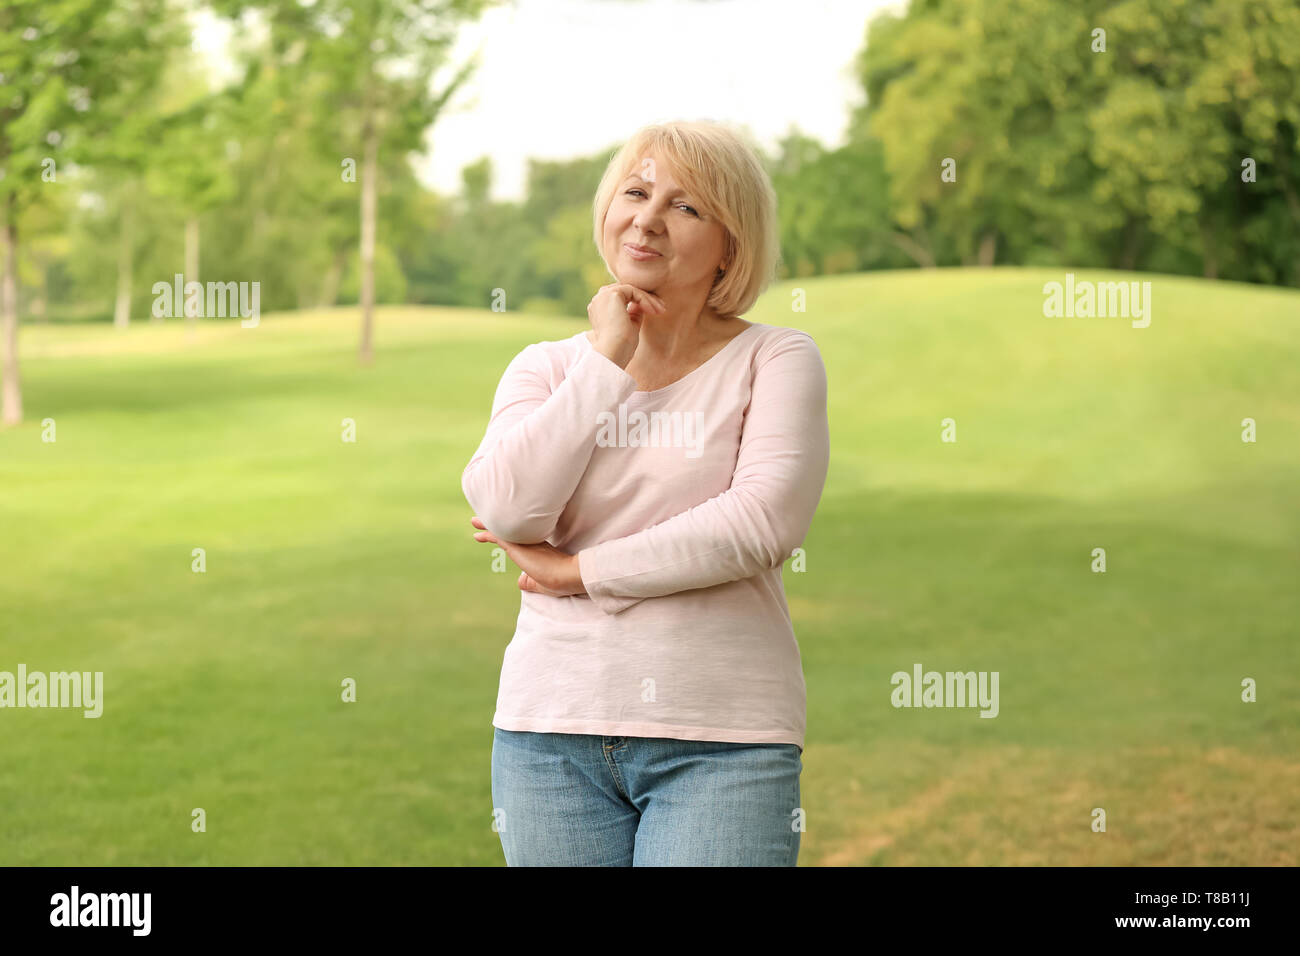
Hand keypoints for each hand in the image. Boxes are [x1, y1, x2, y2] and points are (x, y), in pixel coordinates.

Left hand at [471, 517, 586, 596]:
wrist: (568, 575)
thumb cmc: (560, 581)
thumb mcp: (541, 582)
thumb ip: (530, 581)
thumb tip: (520, 581)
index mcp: (539, 548)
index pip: (521, 539)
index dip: (510, 535)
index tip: (502, 531)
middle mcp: (531, 542)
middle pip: (510, 530)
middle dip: (497, 525)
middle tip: (483, 520)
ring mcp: (525, 542)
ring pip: (503, 530)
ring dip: (488, 525)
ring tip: (475, 521)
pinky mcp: (518, 546)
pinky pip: (499, 536)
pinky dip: (487, 533)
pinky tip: (477, 534)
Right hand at [587, 283, 665, 368]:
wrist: (613, 353)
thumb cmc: (621, 347)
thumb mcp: (629, 327)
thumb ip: (633, 314)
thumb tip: (640, 305)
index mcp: (600, 309)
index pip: (623, 298)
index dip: (640, 303)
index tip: (656, 312)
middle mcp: (599, 300)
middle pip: (627, 292)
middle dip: (646, 299)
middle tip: (661, 309)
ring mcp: (603, 296)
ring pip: (631, 290)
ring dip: (648, 299)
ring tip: (660, 310)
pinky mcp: (611, 294)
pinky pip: (633, 291)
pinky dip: (645, 299)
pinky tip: (653, 311)